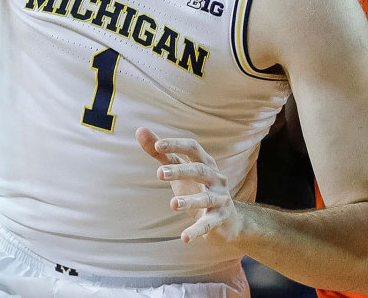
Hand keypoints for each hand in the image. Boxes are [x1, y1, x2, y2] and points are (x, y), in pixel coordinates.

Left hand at [137, 127, 241, 244]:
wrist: (227, 219)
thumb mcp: (179, 170)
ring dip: (190, 201)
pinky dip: (197, 231)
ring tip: (173, 204)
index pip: (193, 147)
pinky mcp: (221, 218)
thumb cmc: (197, 188)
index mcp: (205, 162)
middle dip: (180, 171)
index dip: (176, 145)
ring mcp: (220, 198)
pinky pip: (209, 224)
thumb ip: (161, 153)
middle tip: (159, 173)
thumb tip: (140, 130)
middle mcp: (216, 177)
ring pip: (206, 198)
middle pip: (200, 170)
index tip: (158, 145)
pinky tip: (184, 238)